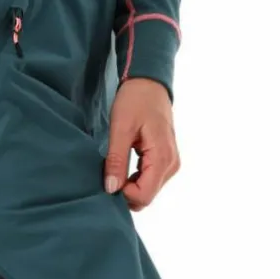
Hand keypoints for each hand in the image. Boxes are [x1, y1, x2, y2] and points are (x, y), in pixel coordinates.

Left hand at [104, 78, 180, 210]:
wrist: (149, 83)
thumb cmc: (135, 100)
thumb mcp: (120, 129)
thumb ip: (116, 161)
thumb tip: (111, 189)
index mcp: (162, 157)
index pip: (144, 195)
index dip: (123, 194)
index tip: (108, 177)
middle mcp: (171, 165)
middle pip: (147, 196)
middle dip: (125, 191)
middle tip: (108, 172)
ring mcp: (170, 163)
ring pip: (148, 190)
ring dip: (129, 185)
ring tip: (115, 165)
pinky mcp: (166, 160)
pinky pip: (149, 180)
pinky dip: (134, 178)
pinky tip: (123, 165)